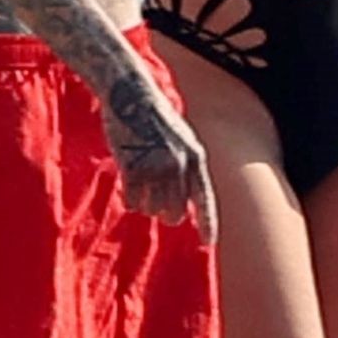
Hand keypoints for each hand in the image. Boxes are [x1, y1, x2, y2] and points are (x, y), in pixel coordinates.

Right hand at [101, 70, 216, 242]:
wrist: (131, 95)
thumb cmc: (156, 119)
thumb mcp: (182, 140)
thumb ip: (187, 169)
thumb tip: (186, 208)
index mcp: (195, 157)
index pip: (205, 198)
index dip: (208, 222)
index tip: (209, 243)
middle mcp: (178, 164)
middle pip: (176, 212)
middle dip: (168, 215)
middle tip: (162, 212)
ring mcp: (155, 166)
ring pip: (152, 208)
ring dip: (147, 204)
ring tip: (143, 184)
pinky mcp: (132, 168)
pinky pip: (132, 202)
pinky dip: (130, 198)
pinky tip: (128, 184)